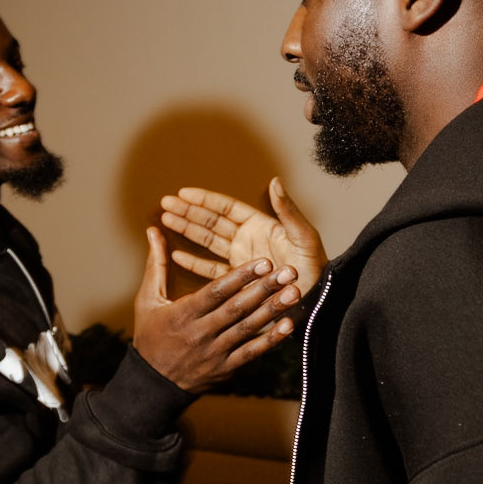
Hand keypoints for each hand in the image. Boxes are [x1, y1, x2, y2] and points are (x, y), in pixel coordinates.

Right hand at [133, 228, 299, 393]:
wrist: (153, 384)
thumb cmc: (151, 335)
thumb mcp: (148, 299)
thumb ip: (156, 264)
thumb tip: (153, 229)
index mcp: (184, 313)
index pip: (216, 291)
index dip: (241, 276)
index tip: (264, 261)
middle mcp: (201, 332)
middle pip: (237, 307)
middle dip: (265, 288)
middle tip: (289, 271)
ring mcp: (215, 352)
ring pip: (248, 328)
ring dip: (273, 310)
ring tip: (294, 292)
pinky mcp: (226, 368)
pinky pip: (251, 353)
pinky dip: (271, 340)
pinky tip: (288, 325)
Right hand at [160, 178, 327, 291]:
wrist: (317, 301)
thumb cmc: (315, 268)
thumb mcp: (304, 238)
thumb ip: (288, 210)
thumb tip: (275, 182)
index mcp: (260, 226)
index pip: (226, 208)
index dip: (204, 200)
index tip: (183, 193)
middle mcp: (247, 241)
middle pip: (211, 221)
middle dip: (188, 212)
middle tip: (165, 204)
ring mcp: (241, 261)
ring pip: (208, 242)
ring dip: (187, 231)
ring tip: (165, 222)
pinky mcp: (239, 282)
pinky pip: (211, 270)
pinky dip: (194, 263)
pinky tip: (177, 256)